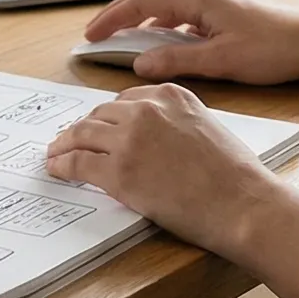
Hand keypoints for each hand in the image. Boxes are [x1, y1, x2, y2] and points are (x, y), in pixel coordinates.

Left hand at [46, 83, 283, 257]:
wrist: (243, 203)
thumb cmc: (235, 175)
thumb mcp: (205, 127)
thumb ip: (174, 123)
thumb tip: (152, 140)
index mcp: (170, 94)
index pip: (125, 99)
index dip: (107, 116)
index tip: (98, 126)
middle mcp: (146, 109)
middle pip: (100, 114)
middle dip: (84, 128)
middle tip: (70, 140)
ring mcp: (129, 139)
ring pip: (81, 134)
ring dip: (64, 144)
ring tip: (55, 153)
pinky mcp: (118, 171)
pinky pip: (77, 162)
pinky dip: (62, 164)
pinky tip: (56, 169)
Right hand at [83, 0, 298, 84]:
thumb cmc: (274, 50)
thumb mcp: (221, 62)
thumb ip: (177, 61)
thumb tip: (140, 63)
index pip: (142, 3)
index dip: (113, 18)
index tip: (91, 35)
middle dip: (120, 12)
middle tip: (98, 32)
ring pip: (167, 0)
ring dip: (142, 16)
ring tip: (124, 37)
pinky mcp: (226, 10)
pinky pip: (184, 10)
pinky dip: (164, 22)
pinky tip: (164, 42)